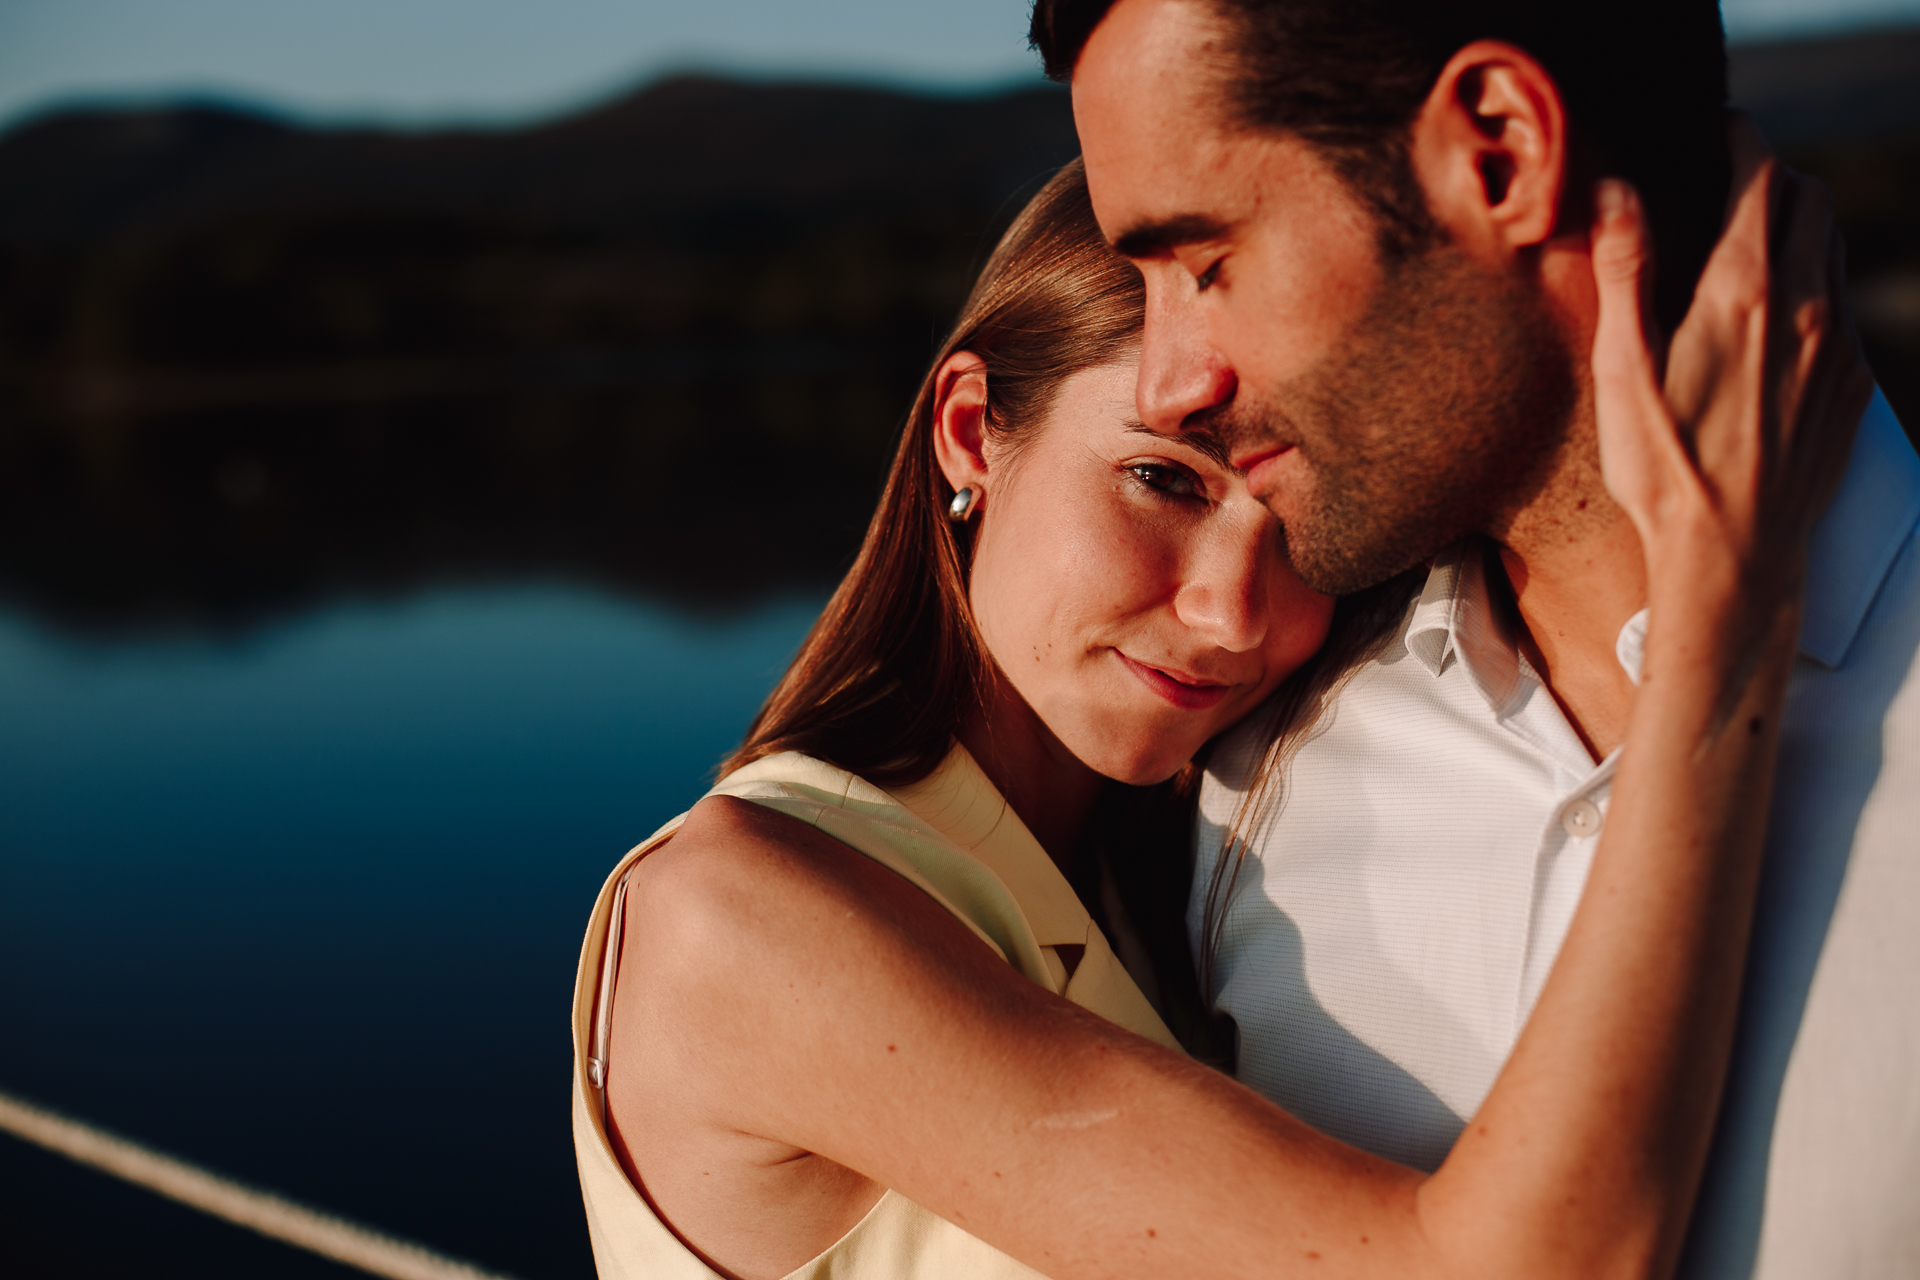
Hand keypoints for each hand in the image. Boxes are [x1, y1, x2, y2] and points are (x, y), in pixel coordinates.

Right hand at [1589, 115, 1873, 700]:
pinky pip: (1841, 308)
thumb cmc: (1662, 472)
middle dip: (1771, 178)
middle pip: (1809, 199)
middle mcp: (1805, 308)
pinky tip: (1769, 323)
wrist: (1731, 559)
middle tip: (1725, 188)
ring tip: (1744, 251)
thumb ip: (1623, 272)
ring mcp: (1837, 348)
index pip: (1761, 175)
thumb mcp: (1620, 371)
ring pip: (1832, 250)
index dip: (1737, 140)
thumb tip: (1618, 191)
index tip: (1713, 133)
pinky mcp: (1851, 386)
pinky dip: (1812, 288)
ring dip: (1795, 232)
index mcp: (1743, 293)